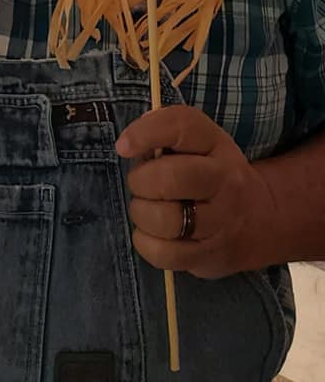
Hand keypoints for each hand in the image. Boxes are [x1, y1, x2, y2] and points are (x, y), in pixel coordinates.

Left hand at [115, 106, 275, 278]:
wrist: (257, 219)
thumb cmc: (210, 172)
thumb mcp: (198, 142)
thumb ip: (164, 133)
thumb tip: (129, 143)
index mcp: (216, 143)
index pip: (182, 126)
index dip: (146, 133)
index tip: (123, 146)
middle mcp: (225, 180)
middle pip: (170, 178)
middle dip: (140, 181)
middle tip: (139, 184)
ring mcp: (221, 221)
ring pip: (166, 220)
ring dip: (141, 213)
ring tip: (145, 208)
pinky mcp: (210, 255)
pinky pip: (164, 254)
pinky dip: (146, 243)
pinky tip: (152, 233)